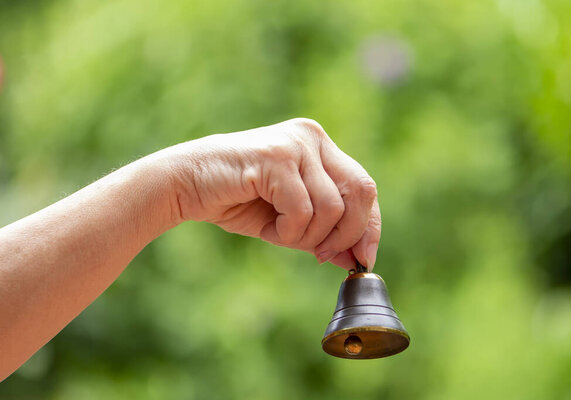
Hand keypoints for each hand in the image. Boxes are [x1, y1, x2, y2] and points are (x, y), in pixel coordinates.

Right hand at [167, 118, 380, 270]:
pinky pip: (302, 210)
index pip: (363, 187)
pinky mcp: (277, 157)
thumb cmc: (236, 200)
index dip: (369, 226)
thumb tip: (358, 259)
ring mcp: (296, 144)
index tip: (362, 258)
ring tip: (278, 233)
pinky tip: (269, 227)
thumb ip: (324, 234)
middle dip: (347, 234)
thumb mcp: (289, 222)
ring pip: (331, 208)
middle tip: (322, 255)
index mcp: (319, 146)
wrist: (185, 185)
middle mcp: (312, 138)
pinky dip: (288, 231)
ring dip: (307, 236)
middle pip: (361, 191)